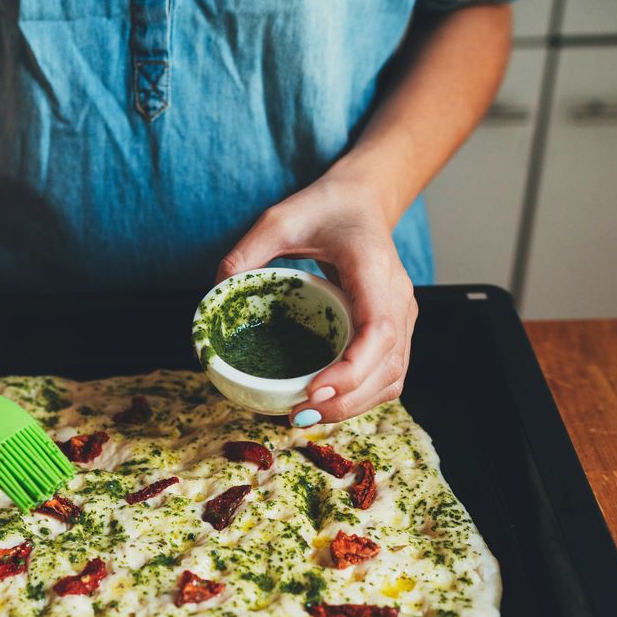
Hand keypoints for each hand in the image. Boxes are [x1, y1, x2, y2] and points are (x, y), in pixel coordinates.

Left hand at [215, 175, 417, 424]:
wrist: (362, 201)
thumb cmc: (325, 209)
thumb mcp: (278, 220)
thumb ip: (245, 253)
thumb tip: (214, 295)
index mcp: (373, 270)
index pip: (378, 331)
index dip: (350, 371)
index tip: (313, 391)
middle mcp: (398, 299)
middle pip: (387, 368)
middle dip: (345, 402)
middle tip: (296, 415)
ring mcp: (403, 317)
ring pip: (391, 379)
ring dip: (353, 406)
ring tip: (305, 414)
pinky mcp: (397, 331)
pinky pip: (388, 376)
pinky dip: (361, 398)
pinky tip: (325, 403)